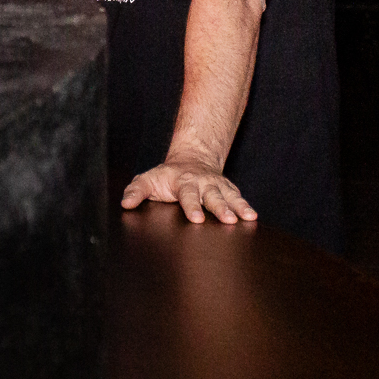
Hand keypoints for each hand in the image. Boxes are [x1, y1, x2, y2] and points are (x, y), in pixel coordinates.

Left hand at [121, 160, 256, 224]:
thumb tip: (125, 204)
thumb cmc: (166, 176)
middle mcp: (203, 183)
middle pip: (213, 196)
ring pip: (229, 196)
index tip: (196, 218)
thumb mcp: (148, 180)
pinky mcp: (228, 189)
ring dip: (238, 207)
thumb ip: (136, 191)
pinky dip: (245, 206)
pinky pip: (238, 197)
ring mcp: (217, 185)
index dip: (192, 206)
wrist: (192, 159)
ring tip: (248, 217)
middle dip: (220, 208)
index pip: (188, 195)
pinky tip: (252, 216)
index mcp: (183, 182)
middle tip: (228, 220)